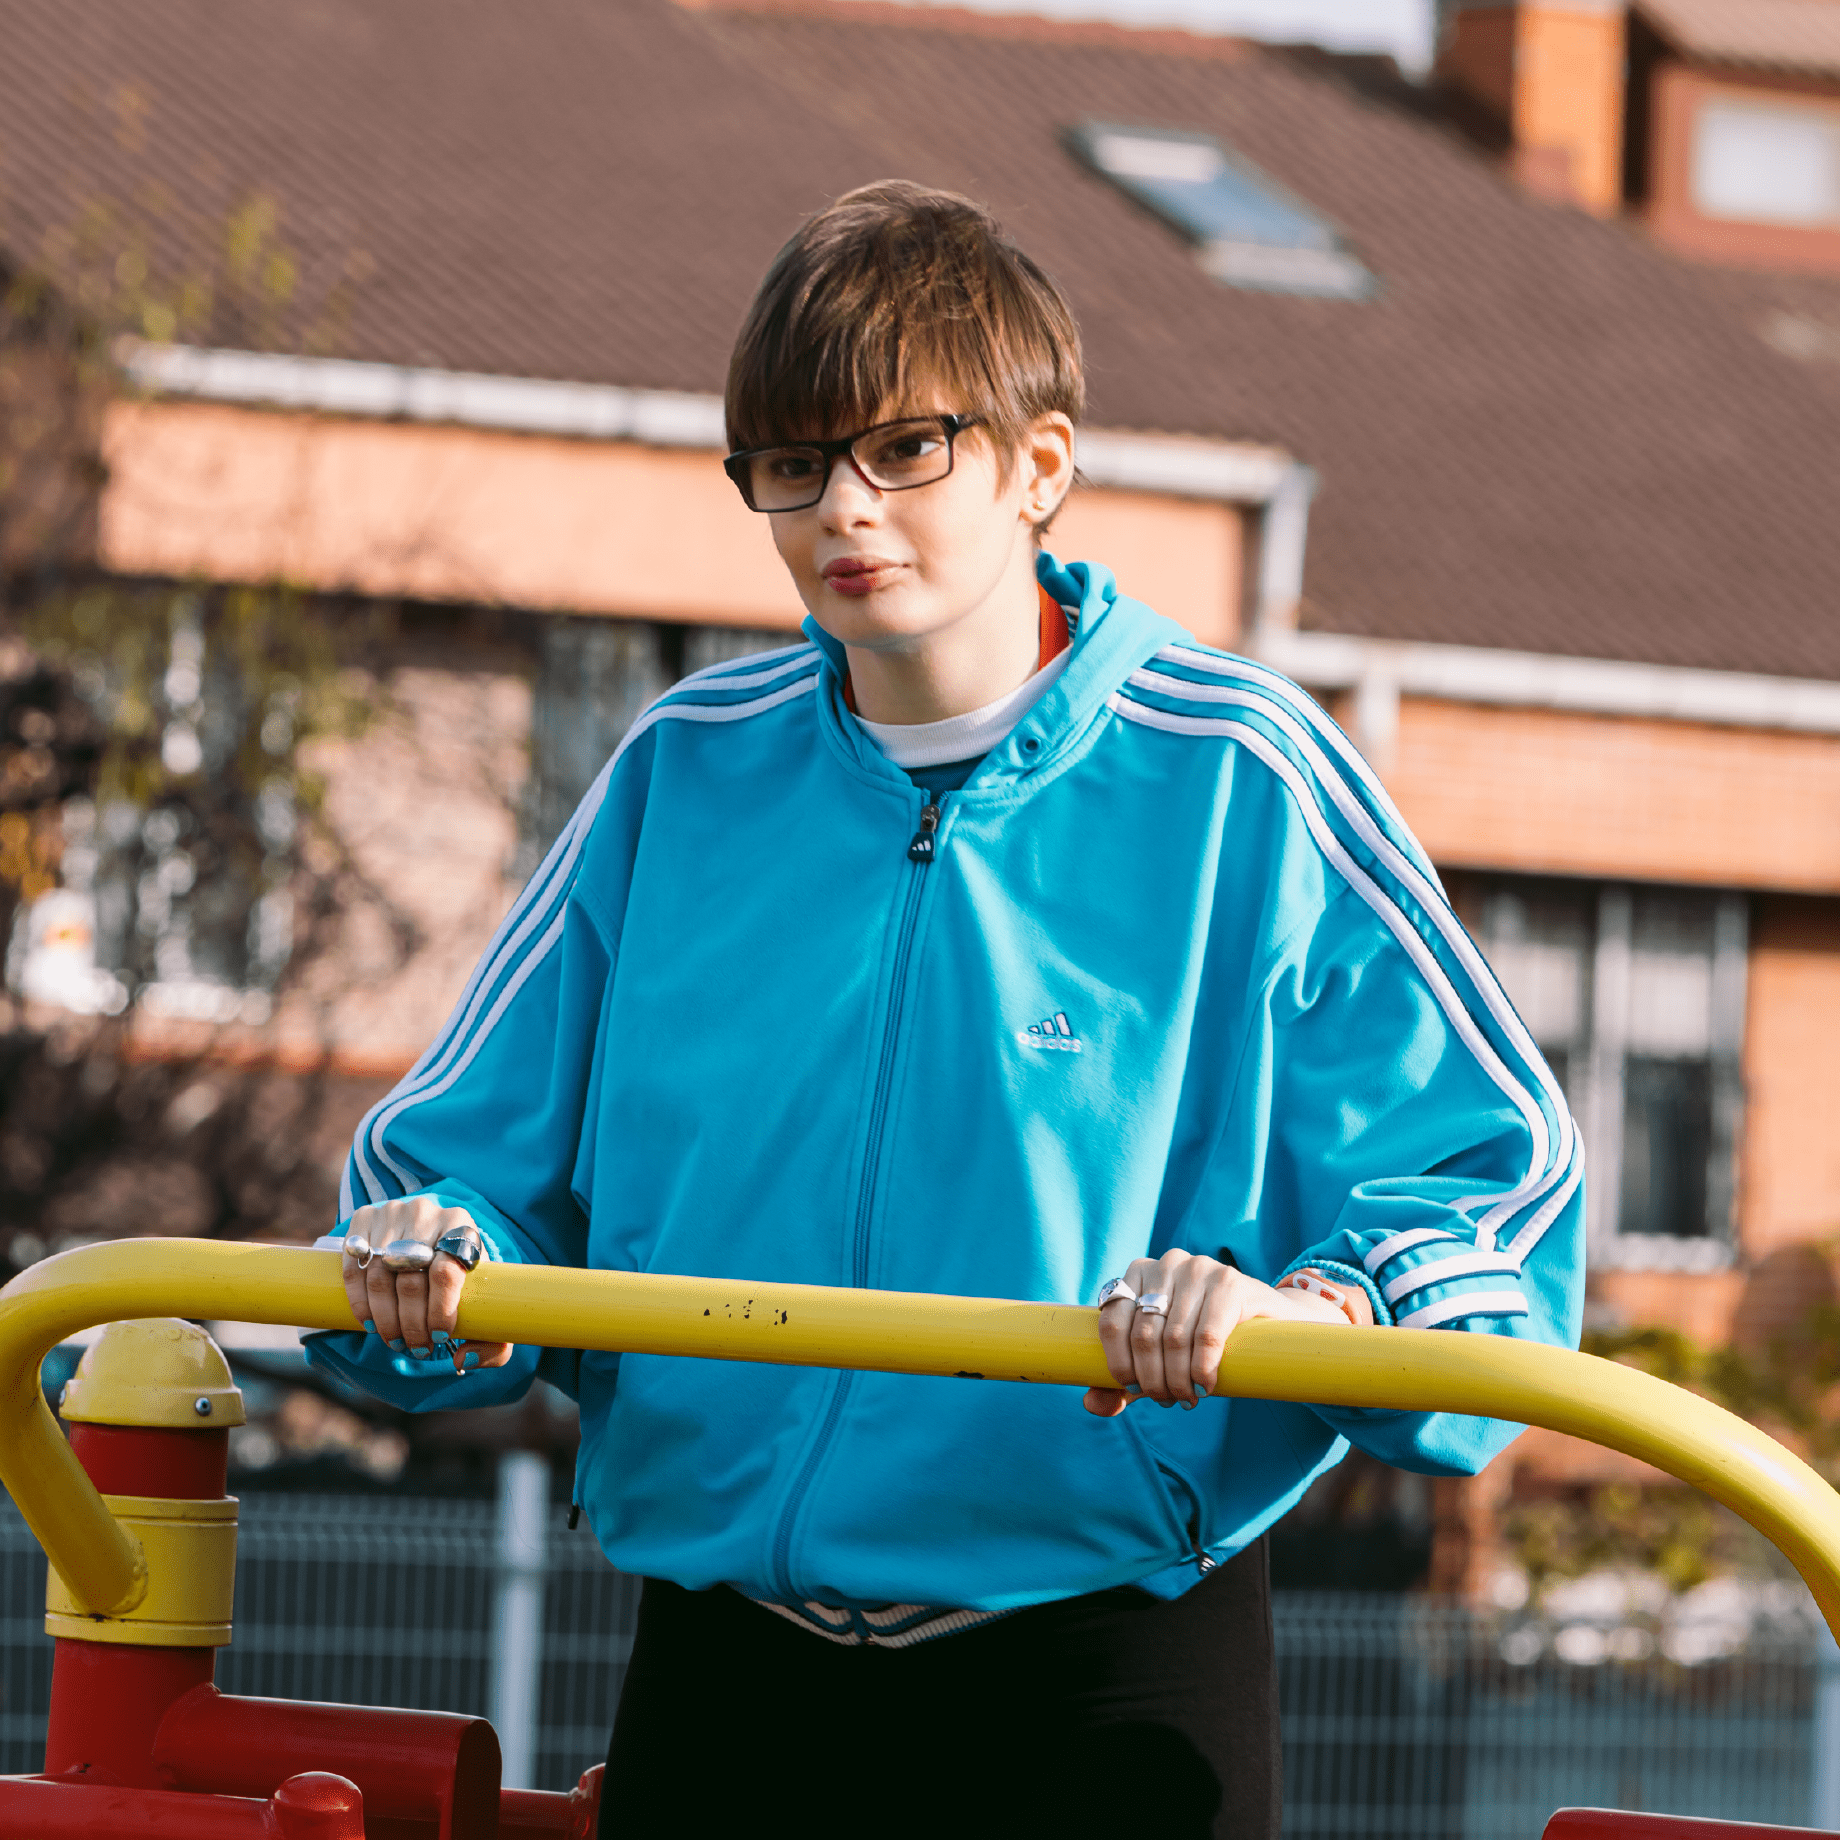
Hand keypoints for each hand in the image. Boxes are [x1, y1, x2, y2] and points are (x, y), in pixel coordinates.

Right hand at [341, 1196, 512, 1370]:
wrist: (432, 1233)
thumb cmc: (459, 1275)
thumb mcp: (484, 1298)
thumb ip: (492, 1340)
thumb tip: (464, 1359)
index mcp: (462, 1226)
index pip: (446, 1273)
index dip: (439, 1312)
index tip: (439, 1338)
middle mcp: (427, 1214)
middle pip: (411, 1279)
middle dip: (411, 1324)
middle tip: (414, 1347)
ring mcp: (392, 1213)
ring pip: (380, 1275)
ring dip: (383, 1318)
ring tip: (394, 1340)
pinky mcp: (365, 1218)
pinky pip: (354, 1265)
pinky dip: (358, 1299)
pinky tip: (369, 1321)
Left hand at [1083, 1250, 1369, 1417]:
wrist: (1265, 1321)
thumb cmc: (1200, 1340)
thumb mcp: (1157, 1360)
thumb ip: (1122, 1382)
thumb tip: (1092, 1404)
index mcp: (1137, 1273)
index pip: (1111, 1321)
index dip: (1118, 1364)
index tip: (1134, 1391)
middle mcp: (1164, 1264)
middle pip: (1143, 1335)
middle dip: (1152, 1379)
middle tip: (1168, 1400)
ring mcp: (1198, 1268)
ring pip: (1174, 1338)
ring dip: (1177, 1380)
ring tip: (1187, 1397)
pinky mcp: (1230, 1281)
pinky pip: (1206, 1334)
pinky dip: (1202, 1368)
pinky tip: (1205, 1384)